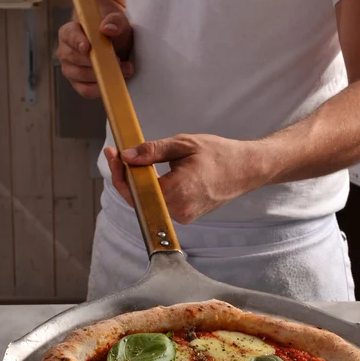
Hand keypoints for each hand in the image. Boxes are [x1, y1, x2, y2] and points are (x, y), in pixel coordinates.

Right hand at [57, 12, 133, 98]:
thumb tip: (107, 28)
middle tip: (118, 60)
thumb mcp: (118, 22)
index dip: (77, 42)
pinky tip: (114, 83)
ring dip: (103, 75)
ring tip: (124, 70)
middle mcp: (65, 52)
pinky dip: (101, 88)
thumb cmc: (113, 31)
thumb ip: (114, 20)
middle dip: (98, 61)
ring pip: (81, 76)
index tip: (88, 47)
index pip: (69, 37)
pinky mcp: (78, 85)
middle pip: (75, 59)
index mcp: (68, 33)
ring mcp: (70, 70)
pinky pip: (86, 91)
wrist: (117, 46)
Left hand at [105, 135, 263, 223]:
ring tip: (132, 162)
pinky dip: (152, 190)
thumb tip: (127, 157)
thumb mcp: (184, 144)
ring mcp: (184, 216)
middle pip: (139, 199)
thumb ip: (152, 151)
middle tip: (118, 155)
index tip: (113, 155)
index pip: (137, 190)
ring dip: (138, 184)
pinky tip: (149, 175)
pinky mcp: (187, 216)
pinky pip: (161, 205)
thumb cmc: (219, 154)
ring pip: (149, 203)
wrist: (246, 169)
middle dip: (126, 178)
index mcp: (178, 191)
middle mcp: (179, 210)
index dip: (120, 174)